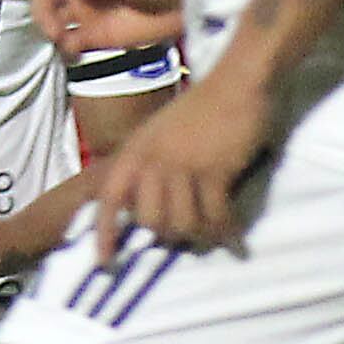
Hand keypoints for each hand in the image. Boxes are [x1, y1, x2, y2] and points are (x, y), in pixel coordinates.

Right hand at [13, 0, 184, 56]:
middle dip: (40, 14)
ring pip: (51, 21)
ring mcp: (85, 10)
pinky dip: (66, 48)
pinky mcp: (95, 36)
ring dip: (50, 31)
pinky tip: (76, 52)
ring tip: (65, 40)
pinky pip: (68, 43)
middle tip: (54, 30)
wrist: (186, 4)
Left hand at [82, 74, 270, 257]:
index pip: (110, 197)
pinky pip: (215, 216)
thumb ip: (148, 165)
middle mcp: (154, 160)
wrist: (239, 81)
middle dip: (168, 234)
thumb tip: (143, 209)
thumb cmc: (203, 106)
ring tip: (213, 232)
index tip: (104, 263)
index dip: (104, 233)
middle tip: (188, 233)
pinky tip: (235, 240)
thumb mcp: (160, 132)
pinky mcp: (215, 170)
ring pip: (181, 224)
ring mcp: (183, 165)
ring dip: (199, 235)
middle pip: (149, 221)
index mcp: (136, 150)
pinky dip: (226, 232)